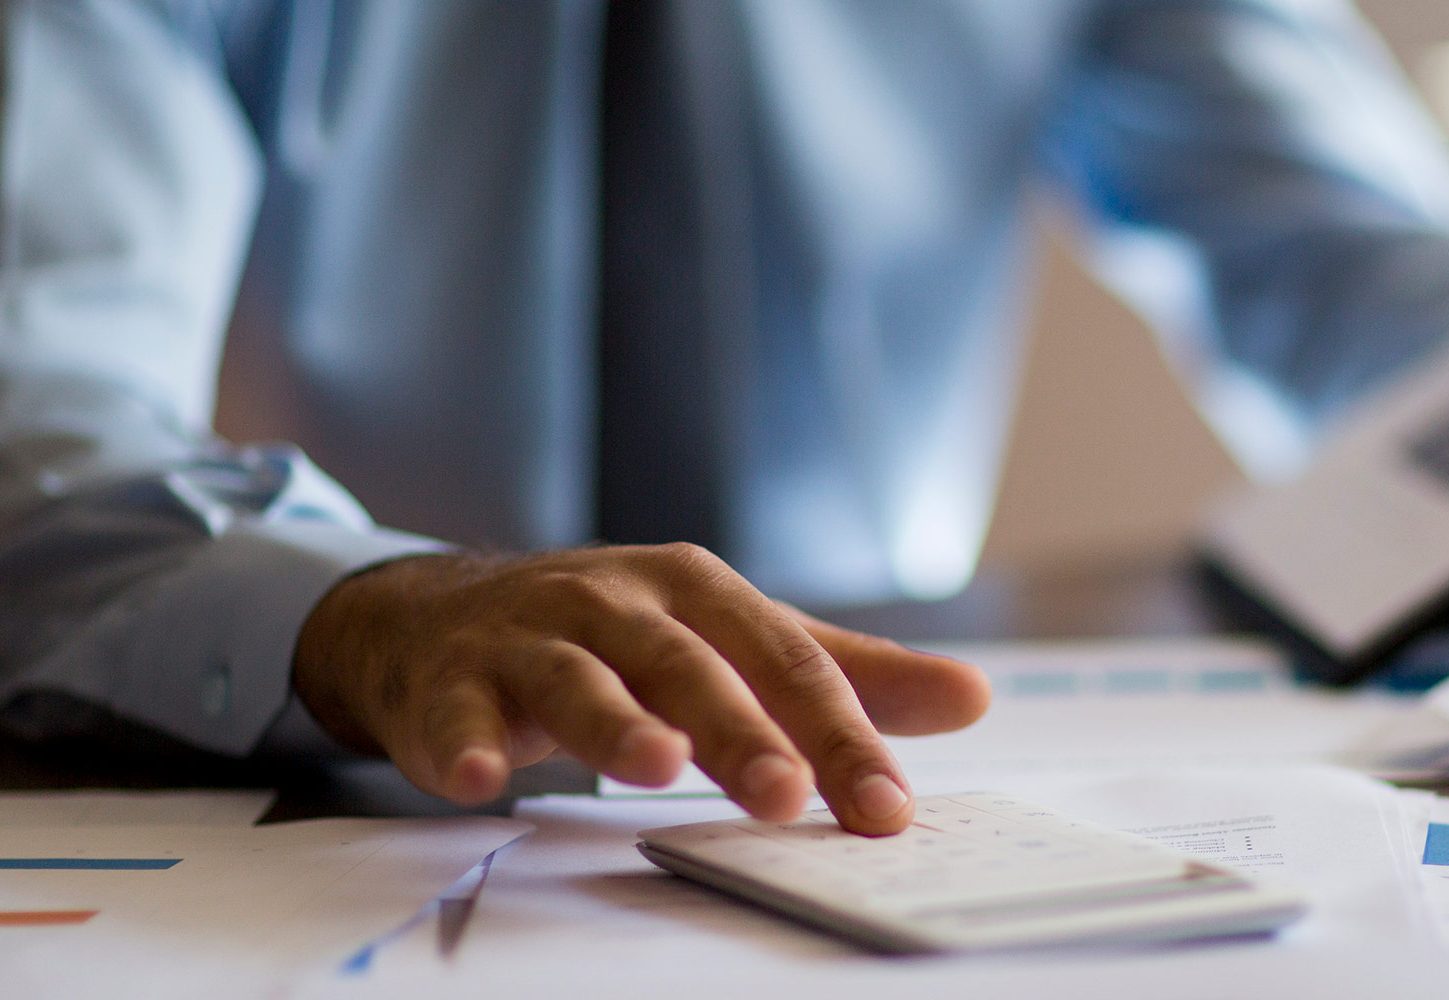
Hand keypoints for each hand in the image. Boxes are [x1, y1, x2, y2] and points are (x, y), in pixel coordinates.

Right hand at [290, 544, 990, 832]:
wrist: (440, 614)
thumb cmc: (612, 635)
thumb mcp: (730, 640)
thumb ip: (844, 674)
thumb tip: (973, 696)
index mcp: (699, 590)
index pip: (785, 662)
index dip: (839, 734)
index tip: (887, 808)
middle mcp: (616, 600)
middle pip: (688, 665)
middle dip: (739, 730)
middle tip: (786, 796)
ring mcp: (528, 635)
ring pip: (578, 678)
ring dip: (616, 723)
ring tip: (657, 769)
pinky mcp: (448, 679)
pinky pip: (454, 713)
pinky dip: (464, 742)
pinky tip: (480, 779)